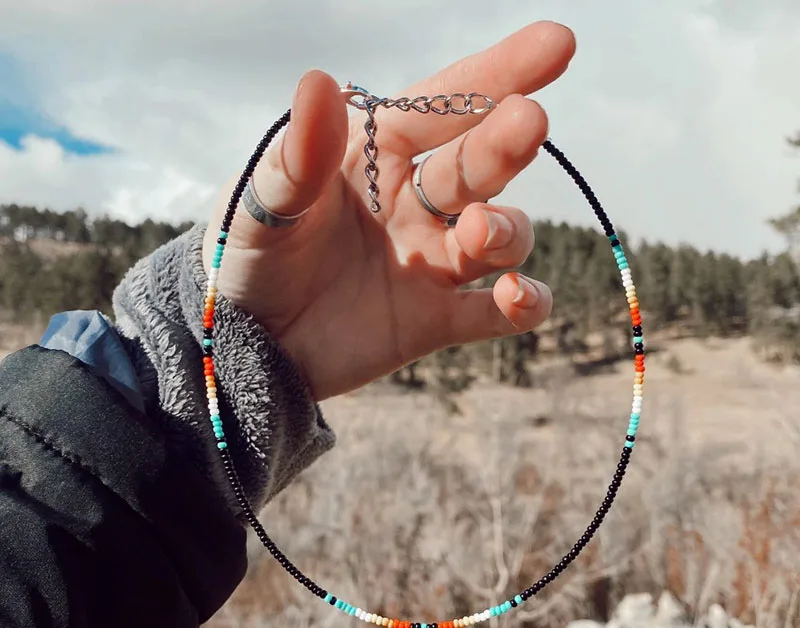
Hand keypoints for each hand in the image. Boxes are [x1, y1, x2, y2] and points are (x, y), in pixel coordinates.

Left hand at [203, 21, 575, 400]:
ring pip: (498, 235)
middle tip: (528, 124)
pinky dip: (522, 305)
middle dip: (506, 143)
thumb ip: (296, 156)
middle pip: (476, 165)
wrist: (248, 347)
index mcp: (374, 157)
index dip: (495, 74)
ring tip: (477, 232)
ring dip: (505, 229)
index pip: (440, 106)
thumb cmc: (250, 262)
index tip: (555, 45)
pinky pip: (495, 312)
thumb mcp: (261, 206)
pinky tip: (517, 296)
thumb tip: (319, 79)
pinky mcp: (436, 320)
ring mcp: (430, 263)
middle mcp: (413, 204)